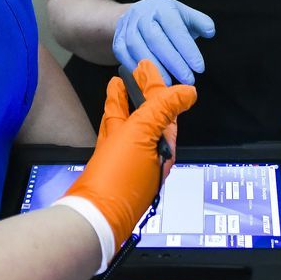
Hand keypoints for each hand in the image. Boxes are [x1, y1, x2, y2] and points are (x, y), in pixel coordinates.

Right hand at [64, 61, 195, 247]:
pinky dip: (112, 115)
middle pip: (150, 115)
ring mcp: (127, 160)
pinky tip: (108, 104)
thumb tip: (189, 93)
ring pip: (129, 122)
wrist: (91, 213)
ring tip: (118, 80)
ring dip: (126, 100)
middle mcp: (149, 156)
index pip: (166, 110)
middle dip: (145, 91)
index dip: (159, 85)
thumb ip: (164, 110)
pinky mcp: (108, 164)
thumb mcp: (144, 135)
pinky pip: (113, 133)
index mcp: (164, 150)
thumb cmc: (119, 177)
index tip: (149, 66)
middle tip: (138, 68)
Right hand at [112, 0, 215, 83]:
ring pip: (137, 48)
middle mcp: (141, 13)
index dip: (187, 49)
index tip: (199, 68)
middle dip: (173, 62)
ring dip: (154, 68)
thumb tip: (210, 31)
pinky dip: (136, 69)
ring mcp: (126, 26)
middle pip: (156, 39)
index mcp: (161, 5)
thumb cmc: (167, 20)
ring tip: (169, 83)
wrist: (137, 15)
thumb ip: (200, 22)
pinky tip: (149, 79)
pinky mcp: (117, 39)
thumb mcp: (184, 15)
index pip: (175, 29)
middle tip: (187, 79)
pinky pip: (123, 55)